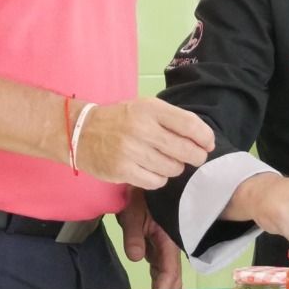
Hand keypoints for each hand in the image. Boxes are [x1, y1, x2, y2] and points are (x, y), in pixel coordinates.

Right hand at [75, 98, 215, 189]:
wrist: (80, 132)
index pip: (190, 125)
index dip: (205, 137)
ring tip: (165, 161)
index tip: (208, 144)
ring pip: (172, 169)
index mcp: (150, 109)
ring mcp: (131, 151)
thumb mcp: (144, 107)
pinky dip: (159, 179)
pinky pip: (156, 182)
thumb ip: (172, 119)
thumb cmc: (119, 119)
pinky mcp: (122, 171)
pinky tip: (151, 170)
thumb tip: (203, 139)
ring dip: (175, 168)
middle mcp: (141, 129)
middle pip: (185, 150)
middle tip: (194, 158)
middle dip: (196, 157)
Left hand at [116, 188, 183, 288]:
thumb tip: (135, 257)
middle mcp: (168, 245)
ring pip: (166, 270)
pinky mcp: (156, 242)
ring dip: (163, 286)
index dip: (164, 287)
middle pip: (171, 274)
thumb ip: (134, 235)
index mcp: (167, 239)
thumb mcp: (134, 212)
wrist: (141, 183)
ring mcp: (163, 244)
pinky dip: (158, 276)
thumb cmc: (139, 196)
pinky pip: (159, 264)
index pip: (168, 271)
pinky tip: (154, 285)